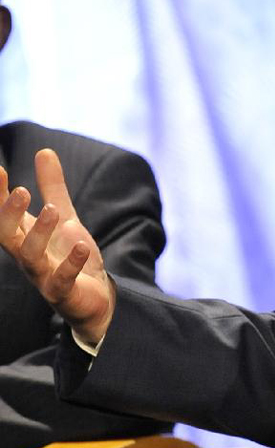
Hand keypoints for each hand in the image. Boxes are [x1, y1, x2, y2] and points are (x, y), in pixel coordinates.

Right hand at [0, 149, 113, 343]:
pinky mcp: (64, 292)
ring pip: (30, 257)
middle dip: (9, 214)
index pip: (4, 214)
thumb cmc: (68, 255)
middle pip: (7, 235)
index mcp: (24, 236)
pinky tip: (81, 247)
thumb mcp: (64, 216)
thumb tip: (44, 150)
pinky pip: (62, 280)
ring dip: (39, 233)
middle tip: (20, 191)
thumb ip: (53, 187)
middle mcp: (27, 256)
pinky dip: (70, 264)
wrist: (93, 296)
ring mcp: (44, 275)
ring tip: (52, 210)